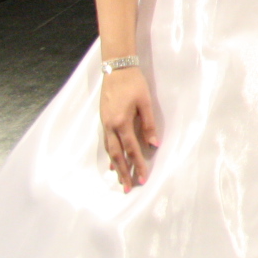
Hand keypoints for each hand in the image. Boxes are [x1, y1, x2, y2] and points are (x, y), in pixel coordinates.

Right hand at [100, 66, 158, 190]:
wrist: (116, 69)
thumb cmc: (133, 83)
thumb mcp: (145, 102)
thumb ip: (148, 124)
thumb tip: (153, 144)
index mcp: (122, 122)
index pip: (131, 149)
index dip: (138, 164)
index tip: (143, 178)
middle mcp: (111, 126)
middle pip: (117, 155)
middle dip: (124, 172)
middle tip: (128, 188)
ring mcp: (105, 124)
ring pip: (110, 150)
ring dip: (116, 166)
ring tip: (121, 179)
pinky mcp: (104, 120)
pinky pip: (107, 142)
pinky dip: (111, 154)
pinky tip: (113, 162)